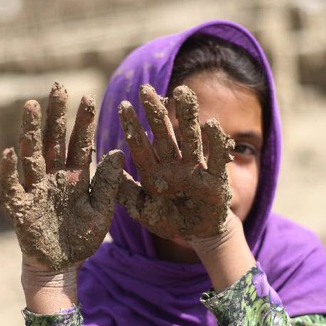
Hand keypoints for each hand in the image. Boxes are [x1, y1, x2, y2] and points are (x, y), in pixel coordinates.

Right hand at [0, 82, 123, 272]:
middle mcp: (54, 177)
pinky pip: (10, 187)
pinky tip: (8, 154)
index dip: (82, 121)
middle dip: (56, 114)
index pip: (79, 143)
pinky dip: (7, 172)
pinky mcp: (20, 207)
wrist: (63, 265)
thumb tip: (117, 150)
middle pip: (53, 140)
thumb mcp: (101, 209)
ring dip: (30, 131)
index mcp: (75, 176)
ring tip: (31, 105)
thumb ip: (106, 182)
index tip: (87, 97)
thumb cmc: (83, 237)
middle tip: (58, 87)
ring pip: (32, 155)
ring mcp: (36, 189)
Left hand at [117, 84, 234, 239]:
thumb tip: (109, 167)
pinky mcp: (216, 181)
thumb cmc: (170, 221)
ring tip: (182, 92)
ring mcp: (196, 171)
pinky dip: (215, 143)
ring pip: (191, 139)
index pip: (141, 146)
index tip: (123, 105)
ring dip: (187, 116)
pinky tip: (210, 124)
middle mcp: (174, 166)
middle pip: (165, 135)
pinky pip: (216, 160)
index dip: (133, 126)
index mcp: (155, 173)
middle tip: (145, 89)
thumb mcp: (143, 211)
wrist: (199, 236)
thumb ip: (126, 192)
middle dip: (156, 113)